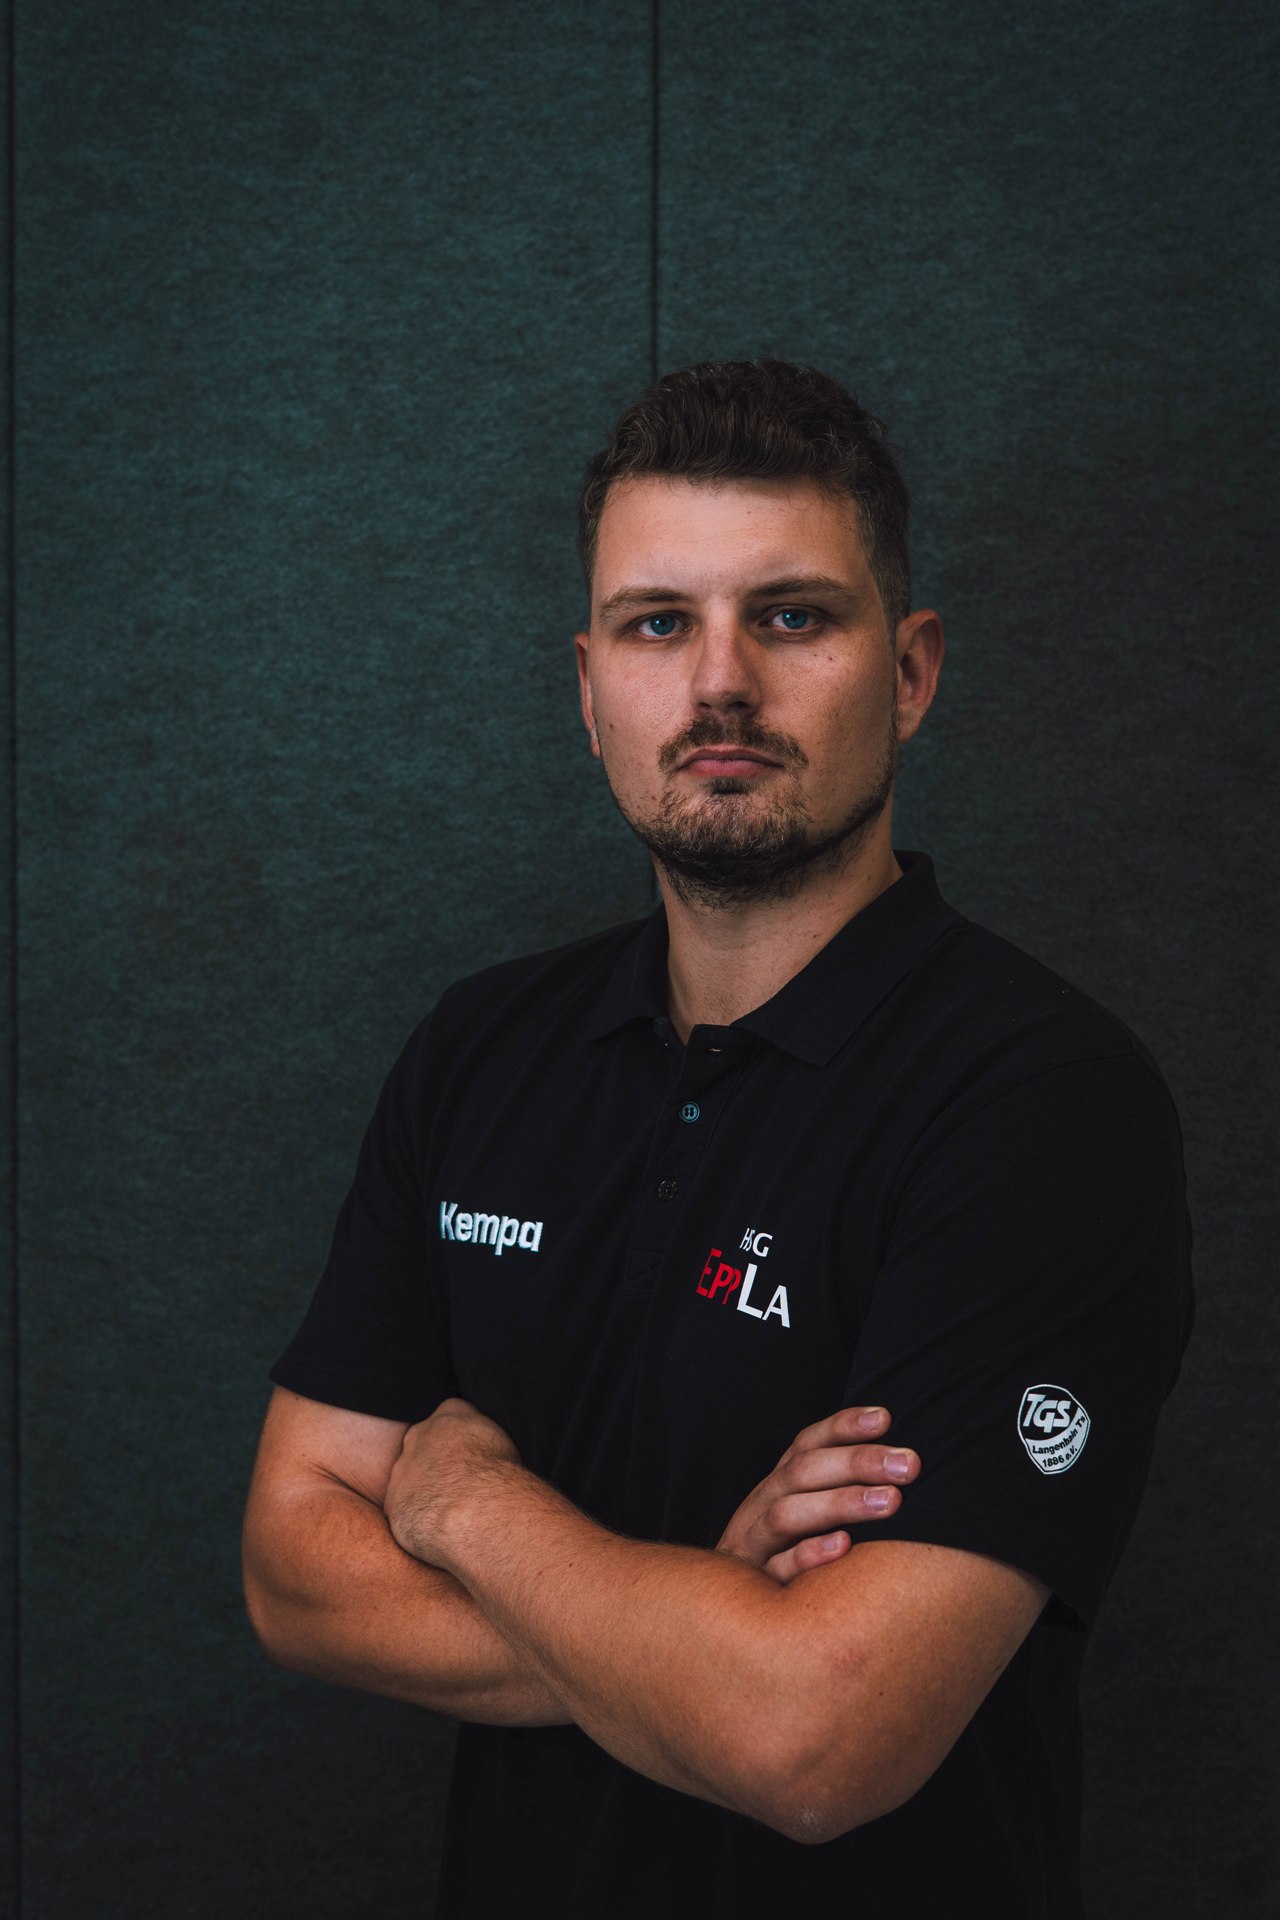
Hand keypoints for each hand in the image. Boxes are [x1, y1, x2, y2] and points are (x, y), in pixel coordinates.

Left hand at [384, 1396, 520, 1567]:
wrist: (475, 1511)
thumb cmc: (500, 1477)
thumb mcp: (502, 1442)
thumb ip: (484, 1438)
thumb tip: (485, 1448)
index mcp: (451, 1414)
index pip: (451, 1414)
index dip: (460, 1438)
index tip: (471, 1457)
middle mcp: (420, 1435)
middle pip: (422, 1444)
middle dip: (436, 1463)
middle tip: (459, 1487)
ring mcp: (402, 1469)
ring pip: (409, 1480)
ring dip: (425, 1495)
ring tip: (452, 1515)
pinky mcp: (392, 1503)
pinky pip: (403, 1512)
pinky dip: (417, 1520)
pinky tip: (438, 1532)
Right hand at [715, 1405, 919, 1584]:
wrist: (720, 1616)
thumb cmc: (782, 1561)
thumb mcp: (803, 1519)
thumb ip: (837, 1493)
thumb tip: (899, 1470)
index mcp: (777, 1486)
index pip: (806, 1445)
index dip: (842, 1427)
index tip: (885, 1418)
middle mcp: (760, 1506)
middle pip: (803, 1472)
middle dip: (857, 1462)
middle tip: (910, 1465)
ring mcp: (751, 1545)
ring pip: (786, 1515)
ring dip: (840, 1503)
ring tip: (891, 1501)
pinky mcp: (751, 1587)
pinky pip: (776, 1569)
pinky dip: (808, 1555)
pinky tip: (845, 1547)